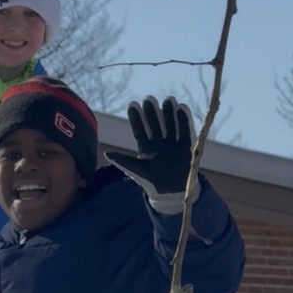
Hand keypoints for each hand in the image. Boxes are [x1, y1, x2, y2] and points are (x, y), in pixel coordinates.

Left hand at [104, 95, 198, 211]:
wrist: (171, 193)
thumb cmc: (151, 182)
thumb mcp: (136, 170)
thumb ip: (123, 161)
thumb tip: (107, 154)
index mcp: (146, 147)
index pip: (140, 129)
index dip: (136, 118)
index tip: (132, 104)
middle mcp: (159, 143)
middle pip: (155, 123)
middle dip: (152, 112)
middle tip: (148, 99)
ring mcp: (172, 144)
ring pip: (170, 124)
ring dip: (169, 112)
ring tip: (168, 99)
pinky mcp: (185, 146)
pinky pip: (184, 131)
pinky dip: (183, 120)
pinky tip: (181, 108)